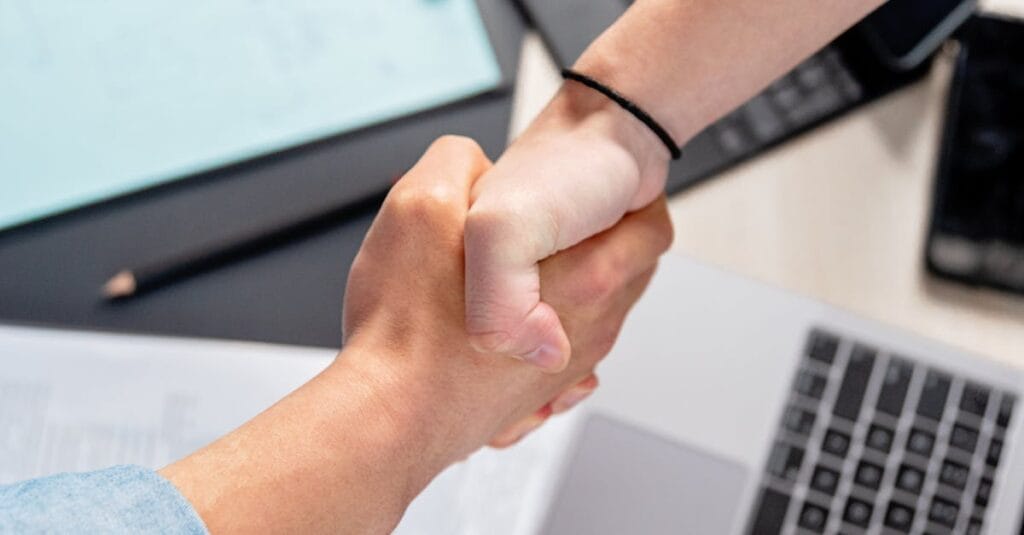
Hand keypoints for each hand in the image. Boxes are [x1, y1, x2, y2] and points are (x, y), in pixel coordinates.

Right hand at [343, 135, 672, 453]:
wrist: (386, 418)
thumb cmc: (406, 327)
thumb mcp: (421, 206)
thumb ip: (457, 164)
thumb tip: (475, 162)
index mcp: (583, 276)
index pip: (649, 228)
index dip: (628, 200)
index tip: (600, 193)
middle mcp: (586, 328)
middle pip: (629, 275)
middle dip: (604, 246)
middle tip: (569, 225)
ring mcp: (563, 368)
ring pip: (595, 317)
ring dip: (571, 292)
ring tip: (532, 273)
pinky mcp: (537, 397)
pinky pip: (562, 358)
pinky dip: (547, 338)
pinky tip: (513, 324)